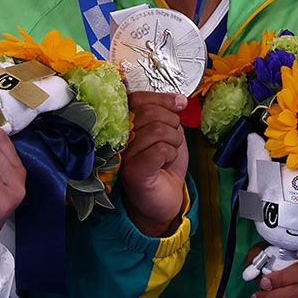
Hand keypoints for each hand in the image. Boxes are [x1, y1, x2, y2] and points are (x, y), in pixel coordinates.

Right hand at [120, 91, 188, 236]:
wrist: (163, 199)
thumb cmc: (163, 165)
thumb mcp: (167, 132)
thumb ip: (166, 114)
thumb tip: (180, 100)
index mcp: (123, 124)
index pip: (138, 99)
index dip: (162, 99)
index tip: (180, 104)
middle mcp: (117, 138)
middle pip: (148, 113)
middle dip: (171, 122)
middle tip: (173, 138)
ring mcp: (122, 156)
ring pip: (156, 130)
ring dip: (173, 140)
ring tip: (170, 152)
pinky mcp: (133, 172)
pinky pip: (159, 150)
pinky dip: (171, 154)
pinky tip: (166, 164)